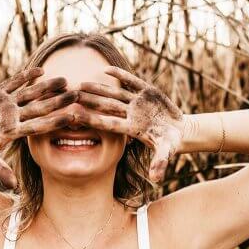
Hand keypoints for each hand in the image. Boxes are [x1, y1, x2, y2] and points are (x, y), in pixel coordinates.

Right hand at [0, 67, 77, 188]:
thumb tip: (12, 186)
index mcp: (15, 131)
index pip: (39, 126)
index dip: (55, 121)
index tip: (72, 118)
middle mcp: (16, 116)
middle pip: (40, 107)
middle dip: (58, 101)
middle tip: (77, 95)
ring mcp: (8, 103)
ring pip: (31, 93)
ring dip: (47, 86)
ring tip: (64, 79)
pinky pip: (15, 82)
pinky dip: (26, 76)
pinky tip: (41, 69)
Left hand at [74, 66, 184, 183]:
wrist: (179, 130)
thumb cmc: (170, 142)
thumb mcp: (167, 151)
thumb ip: (160, 162)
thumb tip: (156, 179)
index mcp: (131, 128)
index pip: (107, 124)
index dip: (91, 119)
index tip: (75, 116)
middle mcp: (131, 114)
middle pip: (106, 106)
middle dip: (88, 101)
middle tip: (69, 96)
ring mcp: (137, 102)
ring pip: (115, 94)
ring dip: (98, 88)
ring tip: (80, 83)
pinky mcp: (147, 92)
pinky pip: (132, 82)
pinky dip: (121, 76)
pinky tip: (106, 69)